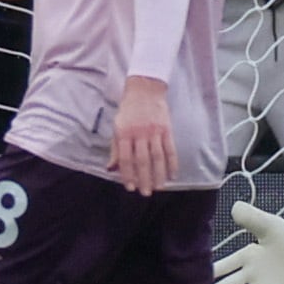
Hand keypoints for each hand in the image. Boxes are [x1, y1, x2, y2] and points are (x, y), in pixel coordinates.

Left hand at [108, 75, 174, 191]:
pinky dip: (172, 164)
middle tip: (145, 193)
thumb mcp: (116, 127)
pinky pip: (171, 150)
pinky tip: (172, 175)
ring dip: (158, 175)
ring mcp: (155, 132)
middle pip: (142, 161)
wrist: (145, 90)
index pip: (126, 159)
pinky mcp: (167, 130)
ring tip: (158, 188)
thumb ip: (115, 149)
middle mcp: (140, 133)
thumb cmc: (128, 110)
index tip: (130, 187)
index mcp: (124, 133)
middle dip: (144, 179)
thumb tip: (110, 169)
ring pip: (158, 157)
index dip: (128, 175)